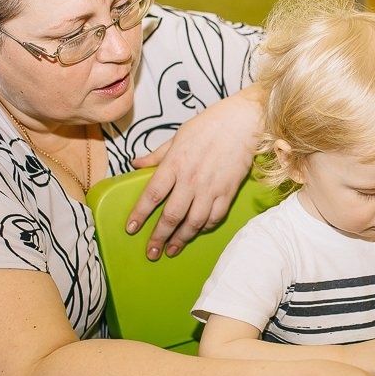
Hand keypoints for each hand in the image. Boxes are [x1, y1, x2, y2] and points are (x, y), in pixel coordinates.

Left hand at [128, 87, 261, 259]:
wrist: (243, 122)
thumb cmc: (209, 125)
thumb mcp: (177, 136)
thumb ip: (157, 155)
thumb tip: (136, 164)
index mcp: (175, 164)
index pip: (152, 194)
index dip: (140, 214)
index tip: (131, 228)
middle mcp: (191, 179)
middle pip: (171, 215)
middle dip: (159, 237)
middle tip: (151, 252)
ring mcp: (211, 188)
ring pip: (194, 222)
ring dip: (181, 239)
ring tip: (171, 250)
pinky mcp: (228, 192)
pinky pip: (215, 217)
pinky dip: (205, 228)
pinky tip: (197, 232)